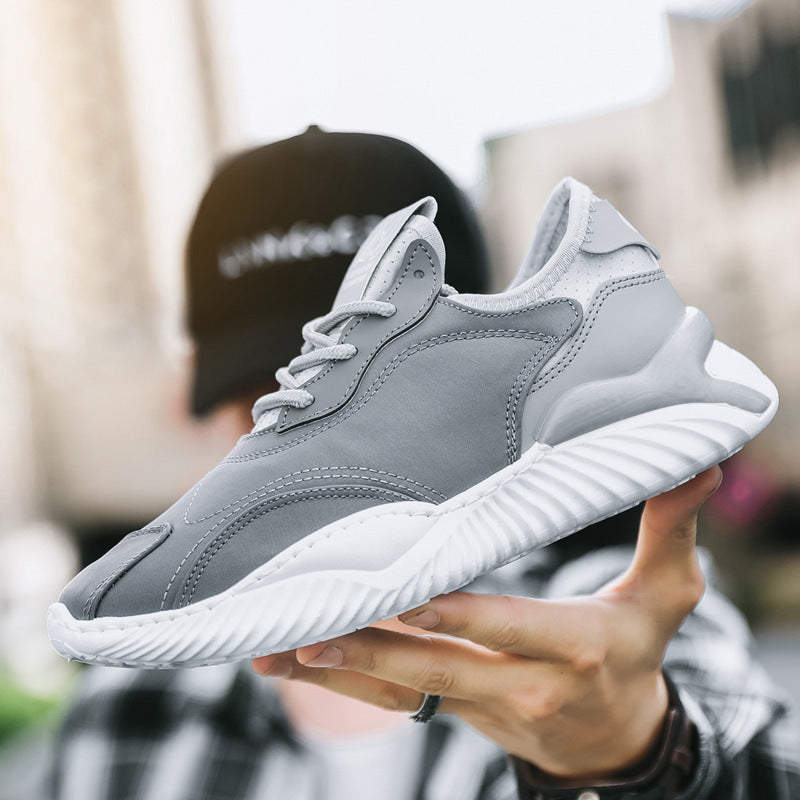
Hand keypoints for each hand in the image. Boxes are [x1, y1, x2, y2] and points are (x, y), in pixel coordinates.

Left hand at [253, 467, 720, 779]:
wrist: (614, 740)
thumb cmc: (636, 654)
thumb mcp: (666, 596)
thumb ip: (670, 530)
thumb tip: (699, 464)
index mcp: (571, 645)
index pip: (508, 626)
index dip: (459, 613)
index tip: (408, 589)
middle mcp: (520, 681)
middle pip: (439, 665)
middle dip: (375, 647)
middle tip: (312, 626)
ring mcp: (480, 704)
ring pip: (403, 689)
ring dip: (340, 670)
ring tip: (272, 651)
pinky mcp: (453, 709)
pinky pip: (393, 699)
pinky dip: (342, 684)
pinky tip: (287, 666)